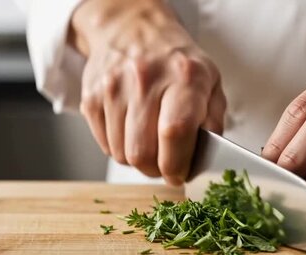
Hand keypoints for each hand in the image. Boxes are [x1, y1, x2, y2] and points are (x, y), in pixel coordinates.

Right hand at [70, 0, 225, 183]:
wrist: (133, 30)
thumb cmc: (178, 64)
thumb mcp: (210, 83)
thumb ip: (214, 121)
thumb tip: (206, 157)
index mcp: (184, 77)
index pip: (175, 132)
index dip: (177, 164)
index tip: (180, 173)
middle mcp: (145, 79)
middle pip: (142, 152)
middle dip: (156, 169)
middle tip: (166, 163)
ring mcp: (113, 88)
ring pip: (121, 154)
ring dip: (138, 160)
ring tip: (151, 142)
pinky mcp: (91, 98)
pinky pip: (105, 146)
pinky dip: (121, 148)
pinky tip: (133, 131)